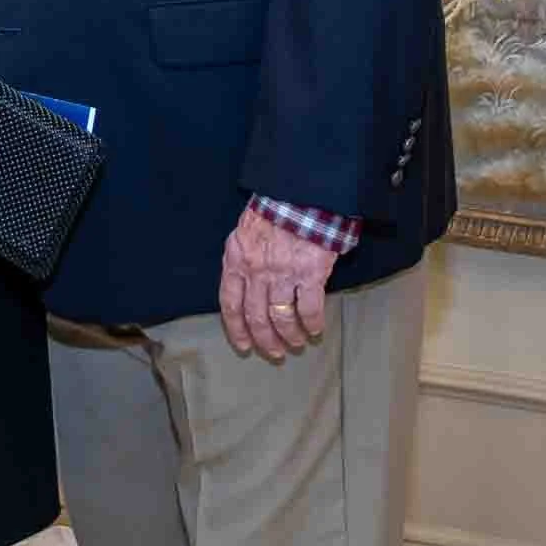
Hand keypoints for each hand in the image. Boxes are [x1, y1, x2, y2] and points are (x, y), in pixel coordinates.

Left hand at [219, 207, 336, 360]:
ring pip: (281, 318)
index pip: (230, 304)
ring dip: (289, 336)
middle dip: (265, 340)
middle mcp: (256, 272)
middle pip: (256, 317)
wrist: (300, 192)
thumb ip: (243, 257)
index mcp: (236, 260)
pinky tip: (315, 330)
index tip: (244, 345)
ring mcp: (282, 274)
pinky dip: (312, 324)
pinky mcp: (309, 273)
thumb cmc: (273, 209)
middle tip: (274, 353)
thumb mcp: (245, 231)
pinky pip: (309, 310)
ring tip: (296, 343)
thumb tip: (246, 282)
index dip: (237, 329)